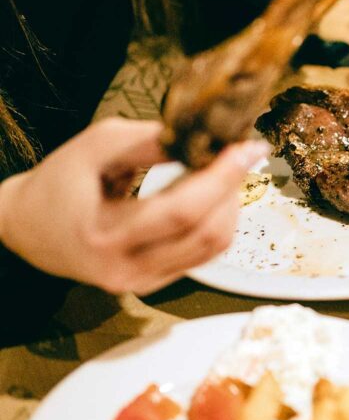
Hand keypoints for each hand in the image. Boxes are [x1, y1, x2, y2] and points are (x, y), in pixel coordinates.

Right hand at [0, 119, 263, 295]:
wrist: (31, 227)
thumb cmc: (60, 183)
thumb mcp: (95, 147)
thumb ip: (148, 142)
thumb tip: (204, 135)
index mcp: (105, 236)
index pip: (183, 212)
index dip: (222, 178)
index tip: (246, 147)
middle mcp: (127, 270)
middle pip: (207, 234)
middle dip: (231, 189)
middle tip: (237, 154)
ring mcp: (143, 283)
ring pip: (213, 248)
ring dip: (229, 206)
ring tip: (222, 171)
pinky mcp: (154, 284)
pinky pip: (203, 255)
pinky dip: (216, 221)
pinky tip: (211, 194)